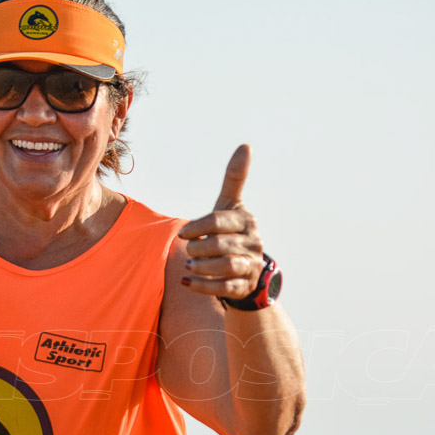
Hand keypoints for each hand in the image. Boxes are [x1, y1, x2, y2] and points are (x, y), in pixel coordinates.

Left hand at [178, 145, 264, 299]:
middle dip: (201, 247)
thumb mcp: (230, 205)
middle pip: (223, 245)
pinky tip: (186, 281)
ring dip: (204, 267)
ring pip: (227, 267)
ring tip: (188, 265)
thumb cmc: (231, 230)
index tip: (183, 233)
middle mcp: (252, 243)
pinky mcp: (244, 286)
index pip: (220, 221)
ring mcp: (250, 266)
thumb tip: (246, 145)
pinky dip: (204, 286)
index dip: (199, 226)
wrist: (247, 266)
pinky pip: (225, 289)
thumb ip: (234, 178)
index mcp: (246, 221)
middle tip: (187, 249)